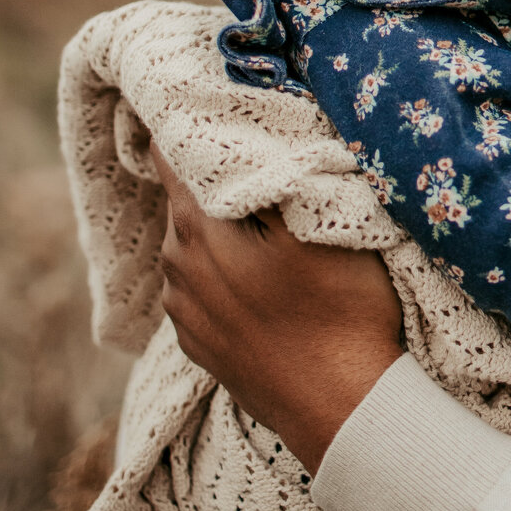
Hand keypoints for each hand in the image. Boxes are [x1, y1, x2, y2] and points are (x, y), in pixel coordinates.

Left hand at [152, 146, 404, 473]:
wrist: (344, 411)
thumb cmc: (341, 309)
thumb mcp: (319, 220)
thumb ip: (272, 168)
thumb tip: (237, 124)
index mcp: (197, 227)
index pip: (165, 148)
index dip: (184, 118)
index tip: (210, 99)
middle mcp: (176, 266)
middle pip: (185, 196)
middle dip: (215, 175)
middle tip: (268, 165)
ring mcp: (185, 312)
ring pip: (195, 243)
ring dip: (223, 228)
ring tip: (275, 229)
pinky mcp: (202, 346)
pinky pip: (204, 287)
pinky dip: (226, 271)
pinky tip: (269, 281)